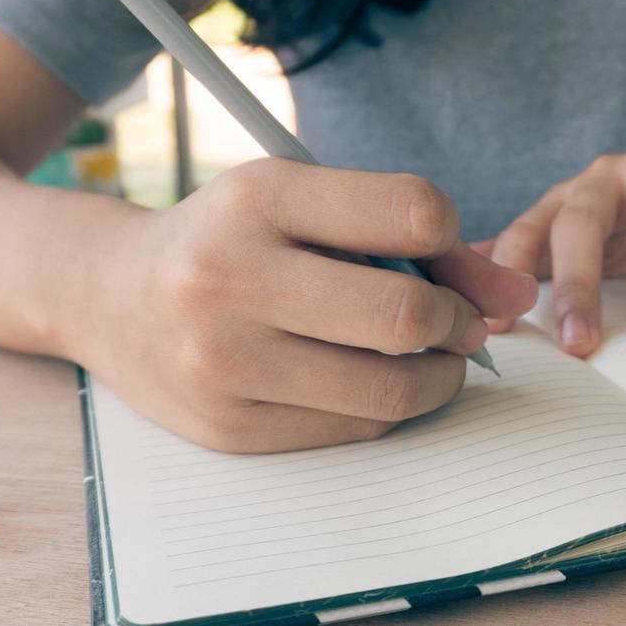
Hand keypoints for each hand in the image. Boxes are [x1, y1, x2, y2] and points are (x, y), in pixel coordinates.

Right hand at [76, 159, 538, 452]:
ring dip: (439, 377)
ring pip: (391, 389)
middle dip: (459, 323)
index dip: (459, 243)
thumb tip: (516, 297)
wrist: (108, 296)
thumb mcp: (303, 202)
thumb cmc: (233, 238)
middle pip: (408, 314)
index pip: (414, 210)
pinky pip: (355, 430)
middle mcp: (231, 275)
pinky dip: (387, 409)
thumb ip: (410, 235)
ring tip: (430, 358)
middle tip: (459, 324)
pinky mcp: (228, 427)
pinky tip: (372, 381)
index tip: (457, 262)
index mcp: (259, 195)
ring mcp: (224, 361)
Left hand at [484, 116, 625, 355]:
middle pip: (583, 221)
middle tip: (582, 346)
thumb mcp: (595, 237)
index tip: (500, 327)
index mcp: (570, 198)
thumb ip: (543, 259)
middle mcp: (607, 174)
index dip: (509, 274)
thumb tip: (468, 283)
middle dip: (580, 285)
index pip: (529, 231)